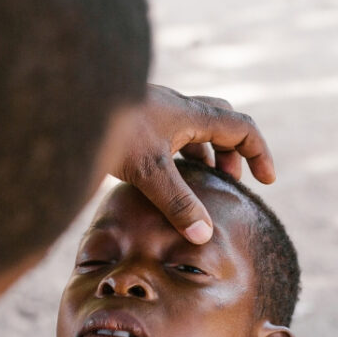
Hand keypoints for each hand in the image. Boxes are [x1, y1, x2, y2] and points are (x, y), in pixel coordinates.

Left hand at [111, 85, 275, 243]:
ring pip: (193, 130)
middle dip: (233, 152)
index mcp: (191, 115)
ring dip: (204, 154)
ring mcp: (155, 112)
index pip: (242, 128)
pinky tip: (162, 178)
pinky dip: (178, 154)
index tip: (266, 181)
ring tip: (200, 185)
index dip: (260, 153)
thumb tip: (205, 236)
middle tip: (231, 181)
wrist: (70, 101)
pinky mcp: (136, 120)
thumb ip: (178, 204)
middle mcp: (177, 108)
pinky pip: (170, 135)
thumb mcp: (149, 172)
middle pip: (221, 123)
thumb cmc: (111, 129)